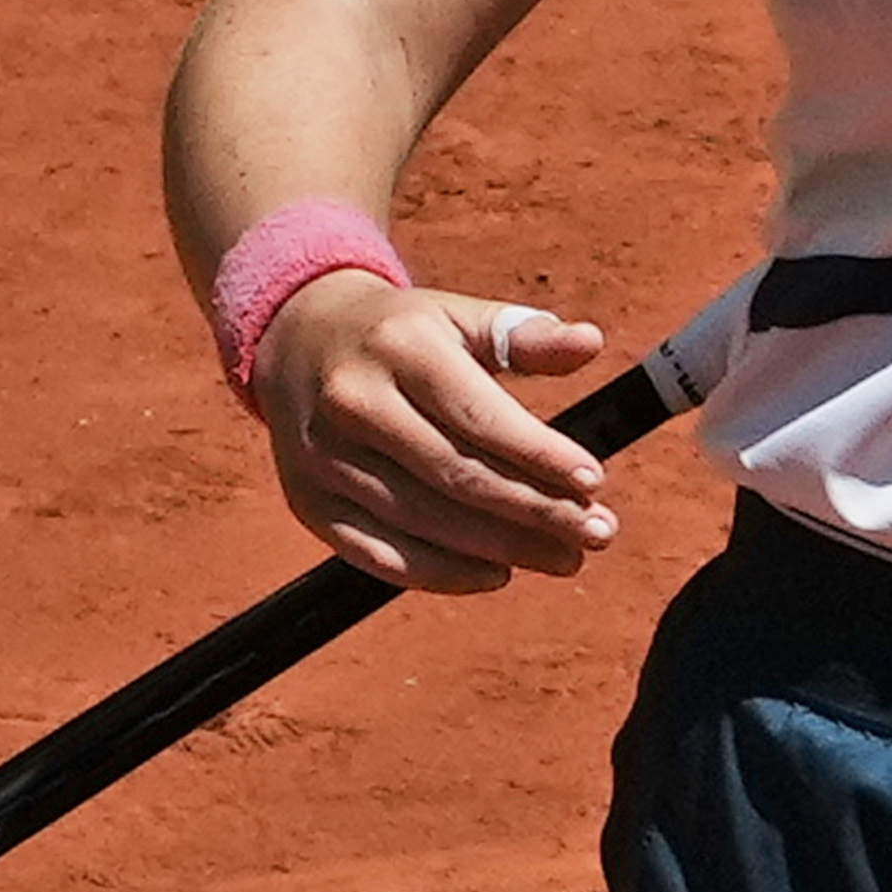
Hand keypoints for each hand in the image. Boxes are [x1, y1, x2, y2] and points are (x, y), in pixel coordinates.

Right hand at [249, 275, 628, 592]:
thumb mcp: (456, 316)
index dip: (539, 454)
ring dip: (501, 549)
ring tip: (564, 557)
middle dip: (535, 512)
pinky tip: (497, 574)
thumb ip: (524, 336)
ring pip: (423, 521)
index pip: (478, 414)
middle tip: (596, 534)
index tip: (594, 482)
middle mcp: (353, 403)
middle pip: (456, 475)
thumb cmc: (399, 334)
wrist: (295, 339)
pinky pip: (380, 555)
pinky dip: (442, 574)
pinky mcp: (309, 503)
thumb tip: (590, 342)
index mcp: (398, 348)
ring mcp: (323, 458)